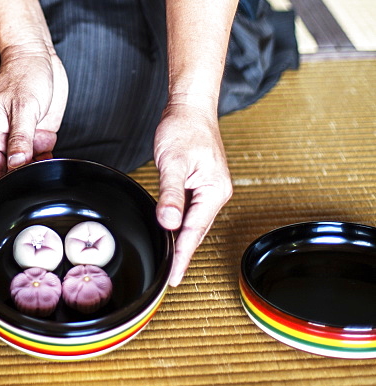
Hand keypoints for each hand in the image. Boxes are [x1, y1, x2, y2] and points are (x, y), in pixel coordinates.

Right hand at [0, 44, 68, 186]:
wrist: (37, 55)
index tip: (10, 195)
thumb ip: (19, 137)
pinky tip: (53, 164)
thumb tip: (15, 164)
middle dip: (19, 180)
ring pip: (25, 165)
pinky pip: (40, 155)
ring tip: (46, 175)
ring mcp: (22, 136)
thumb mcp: (23, 106)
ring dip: (35, 171)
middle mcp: (5, 137)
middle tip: (34, 185)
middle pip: (7, 170)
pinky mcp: (38, 133)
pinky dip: (46, 161)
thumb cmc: (23, 73)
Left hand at [153, 99, 232, 286]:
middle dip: (183, 254)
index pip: (194, 231)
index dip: (182, 256)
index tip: (173, 277)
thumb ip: (171, 194)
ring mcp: (210, 188)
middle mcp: (217, 193)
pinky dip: (181, 224)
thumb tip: (169, 223)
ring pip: (194, 222)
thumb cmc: (183, 129)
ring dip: (182, 240)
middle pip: (197, 231)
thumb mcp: (173, 162)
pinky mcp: (201, 183)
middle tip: (170, 278)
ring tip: (171, 262)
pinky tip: (172, 232)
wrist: (190, 107)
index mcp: (214, 191)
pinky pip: (191, 210)